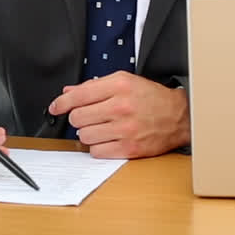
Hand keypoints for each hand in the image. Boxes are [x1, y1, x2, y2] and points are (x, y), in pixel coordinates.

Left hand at [47, 71, 188, 158]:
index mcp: (119, 86)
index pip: (78, 96)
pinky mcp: (129, 149)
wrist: (179, 116)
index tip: (56, 107)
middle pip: (78, 118)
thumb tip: (68, 92)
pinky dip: (98, 147)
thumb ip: (94, 86)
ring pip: (84, 136)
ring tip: (101, 128)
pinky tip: (107, 140)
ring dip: (88, 133)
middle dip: (79, 118)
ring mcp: (125, 130)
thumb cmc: (150, 98)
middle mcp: (121, 107)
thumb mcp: (124, 81)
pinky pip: (97, 152)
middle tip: (89, 117)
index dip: (61, 103)